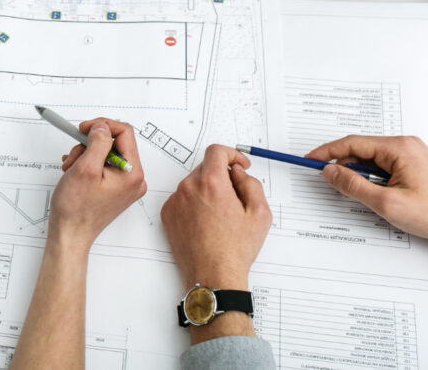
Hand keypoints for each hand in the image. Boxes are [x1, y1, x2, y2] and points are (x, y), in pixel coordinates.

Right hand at [53, 118, 146, 248]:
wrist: (70, 234)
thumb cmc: (76, 210)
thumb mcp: (86, 168)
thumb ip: (98, 142)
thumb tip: (102, 127)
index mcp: (132, 173)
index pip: (125, 132)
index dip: (102, 125)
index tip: (84, 128)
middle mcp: (133, 178)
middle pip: (115, 142)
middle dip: (90, 144)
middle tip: (75, 155)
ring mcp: (125, 184)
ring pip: (107, 153)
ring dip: (86, 154)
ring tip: (72, 168)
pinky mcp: (115, 188)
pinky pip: (104, 165)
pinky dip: (88, 163)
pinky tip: (76, 172)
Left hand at [160, 145, 270, 290]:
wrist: (213, 275)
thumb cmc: (235, 249)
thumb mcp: (260, 213)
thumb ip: (250, 182)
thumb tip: (238, 172)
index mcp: (211, 183)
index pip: (217, 151)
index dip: (232, 154)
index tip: (239, 165)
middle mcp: (189, 188)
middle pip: (205, 167)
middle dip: (221, 176)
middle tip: (235, 198)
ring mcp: (175, 201)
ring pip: (194, 183)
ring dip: (207, 190)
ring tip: (220, 216)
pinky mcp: (167, 213)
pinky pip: (182, 198)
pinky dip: (194, 203)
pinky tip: (206, 223)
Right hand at [306, 135, 427, 270]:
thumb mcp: (386, 202)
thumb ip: (353, 185)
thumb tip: (330, 172)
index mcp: (399, 148)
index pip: (352, 143)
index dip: (327, 152)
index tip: (310, 160)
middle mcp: (404, 145)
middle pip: (360, 150)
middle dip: (342, 166)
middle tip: (328, 182)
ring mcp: (409, 154)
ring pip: (370, 159)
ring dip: (358, 174)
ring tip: (359, 195)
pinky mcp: (412, 165)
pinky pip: (382, 165)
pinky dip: (371, 177)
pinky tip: (372, 193)